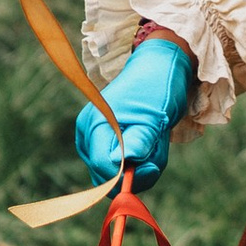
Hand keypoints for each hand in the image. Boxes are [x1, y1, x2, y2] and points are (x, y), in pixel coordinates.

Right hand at [73, 31, 195, 193]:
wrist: (157, 69)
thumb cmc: (158, 89)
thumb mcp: (155, 117)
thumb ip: (140, 141)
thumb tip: (124, 161)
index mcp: (96, 124)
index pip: (104, 169)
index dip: (130, 176)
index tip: (154, 165)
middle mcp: (87, 132)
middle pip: (106, 176)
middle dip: (136, 171)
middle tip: (157, 150)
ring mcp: (91, 137)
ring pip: (113, 174)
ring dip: (138, 166)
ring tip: (153, 142)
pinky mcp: (99, 141)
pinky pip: (115, 166)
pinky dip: (136, 161)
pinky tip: (146, 143)